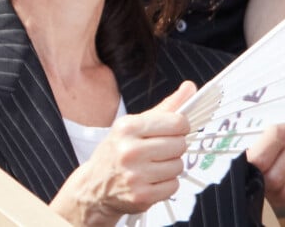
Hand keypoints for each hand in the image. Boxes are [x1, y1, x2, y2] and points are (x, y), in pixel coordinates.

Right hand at [50, 81, 196, 225]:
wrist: (94, 185)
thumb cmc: (118, 149)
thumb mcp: (135, 123)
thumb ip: (166, 106)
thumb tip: (190, 87)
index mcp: (128, 127)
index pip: (176, 122)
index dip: (182, 125)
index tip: (177, 128)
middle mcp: (130, 150)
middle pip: (179, 144)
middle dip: (176, 146)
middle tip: (162, 148)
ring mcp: (135, 175)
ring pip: (179, 166)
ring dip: (172, 165)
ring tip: (155, 164)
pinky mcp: (141, 196)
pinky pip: (174, 186)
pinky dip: (168, 183)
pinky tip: (153, 179)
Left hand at [246, 118, 284, 207]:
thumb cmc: (266, 124)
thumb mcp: (254, 126)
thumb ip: (242, 142)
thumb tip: (227, 162)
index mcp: (281, 131)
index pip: (261, 160)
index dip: (248, 169)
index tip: (239, 170)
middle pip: (275, 180)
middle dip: (259, 184)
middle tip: (249, 180)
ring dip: (269, 194)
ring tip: (259, 186)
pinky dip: (280, 199)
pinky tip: (271, 191)